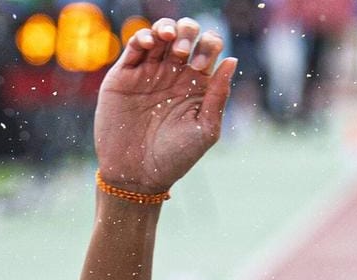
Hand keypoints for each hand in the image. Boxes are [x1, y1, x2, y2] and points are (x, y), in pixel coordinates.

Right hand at [94, 17, 236, 195]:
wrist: (137, 175)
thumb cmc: (175, 158)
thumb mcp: (205, 129)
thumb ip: (218, 95)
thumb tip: (233, 59)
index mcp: (196, 84)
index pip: (208, 48)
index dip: (208, 47)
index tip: (200, 67)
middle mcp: (173, 74)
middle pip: (184, 34)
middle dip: (187, 32)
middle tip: (182, 53)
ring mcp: (148, 73)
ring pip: (159, 34)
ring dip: (166, 28)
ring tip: (167, 38)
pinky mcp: (124, 76)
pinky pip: (133, 46)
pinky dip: (142, 36)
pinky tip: (149, 42)